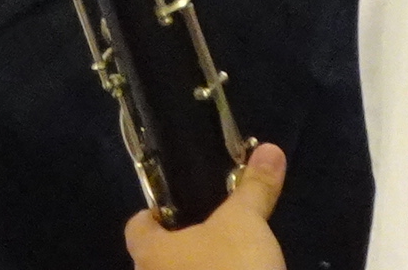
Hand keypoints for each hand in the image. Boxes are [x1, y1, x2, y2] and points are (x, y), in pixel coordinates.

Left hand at [125, 143, 285, 268]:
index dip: (153, 215)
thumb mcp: (246, 224)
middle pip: (157, 259)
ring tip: (230, 263)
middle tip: (213, 235)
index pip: (137, 226)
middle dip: (181, 249)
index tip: (177, 208)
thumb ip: (254, 189)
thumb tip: (270, 149)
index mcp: (150, 252)